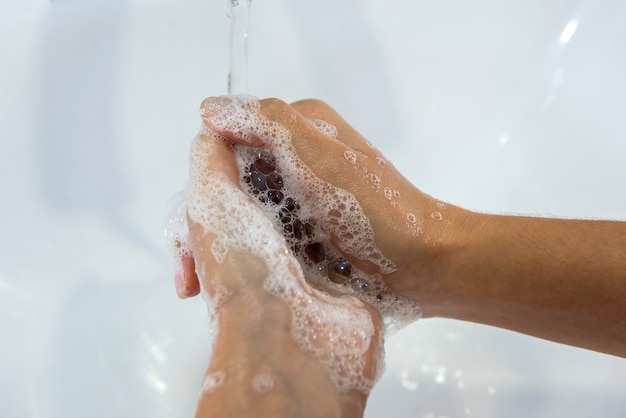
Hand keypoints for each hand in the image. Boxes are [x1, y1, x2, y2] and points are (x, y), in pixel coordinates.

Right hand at [197, 96, 469, 314]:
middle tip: (187, 276)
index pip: (226, 144)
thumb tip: (211, 108)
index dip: (200, 183)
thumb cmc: (380, 211)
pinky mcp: (301, 233)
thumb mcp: (325, 159)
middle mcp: (292, 162)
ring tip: (195, 289)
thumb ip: (270, 126)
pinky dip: (240, 261)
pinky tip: (225, 289)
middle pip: (227, 185)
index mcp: (296, 131)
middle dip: (200, 227)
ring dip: (215, 249)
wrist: (424, 266)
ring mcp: (295, 200)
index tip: (185, 231)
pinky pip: (259, 241)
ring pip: (238, 216)